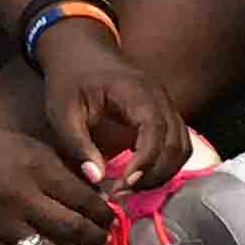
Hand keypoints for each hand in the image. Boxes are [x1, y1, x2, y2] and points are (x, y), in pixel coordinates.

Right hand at [0, 105, 109, 244]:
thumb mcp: (34, 149)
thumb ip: (64, 173)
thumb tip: (96, 196)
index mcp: (37, 170)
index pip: (84, 200)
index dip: (104, 213)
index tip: (111, 218)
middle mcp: (22, 199)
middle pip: (73, 229)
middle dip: (96, 237)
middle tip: (102, 237)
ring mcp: (2, 224)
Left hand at [36, 25, 190, 197]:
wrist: (80, 51)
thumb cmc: (69, 79)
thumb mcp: (62, 111)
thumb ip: (78, 144)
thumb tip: (96, 179)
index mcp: (136, 93)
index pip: (155, 132)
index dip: (144, 163)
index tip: (122, 186)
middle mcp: (160, 98)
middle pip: (176, 145)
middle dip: (154, 175)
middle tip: (123, 193)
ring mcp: (167, 105)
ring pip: (182, 147)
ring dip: (163, 172)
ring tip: (133, 187)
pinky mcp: (165, 113)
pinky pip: (179, 143)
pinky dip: (167, 164)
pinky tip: (142, 174)